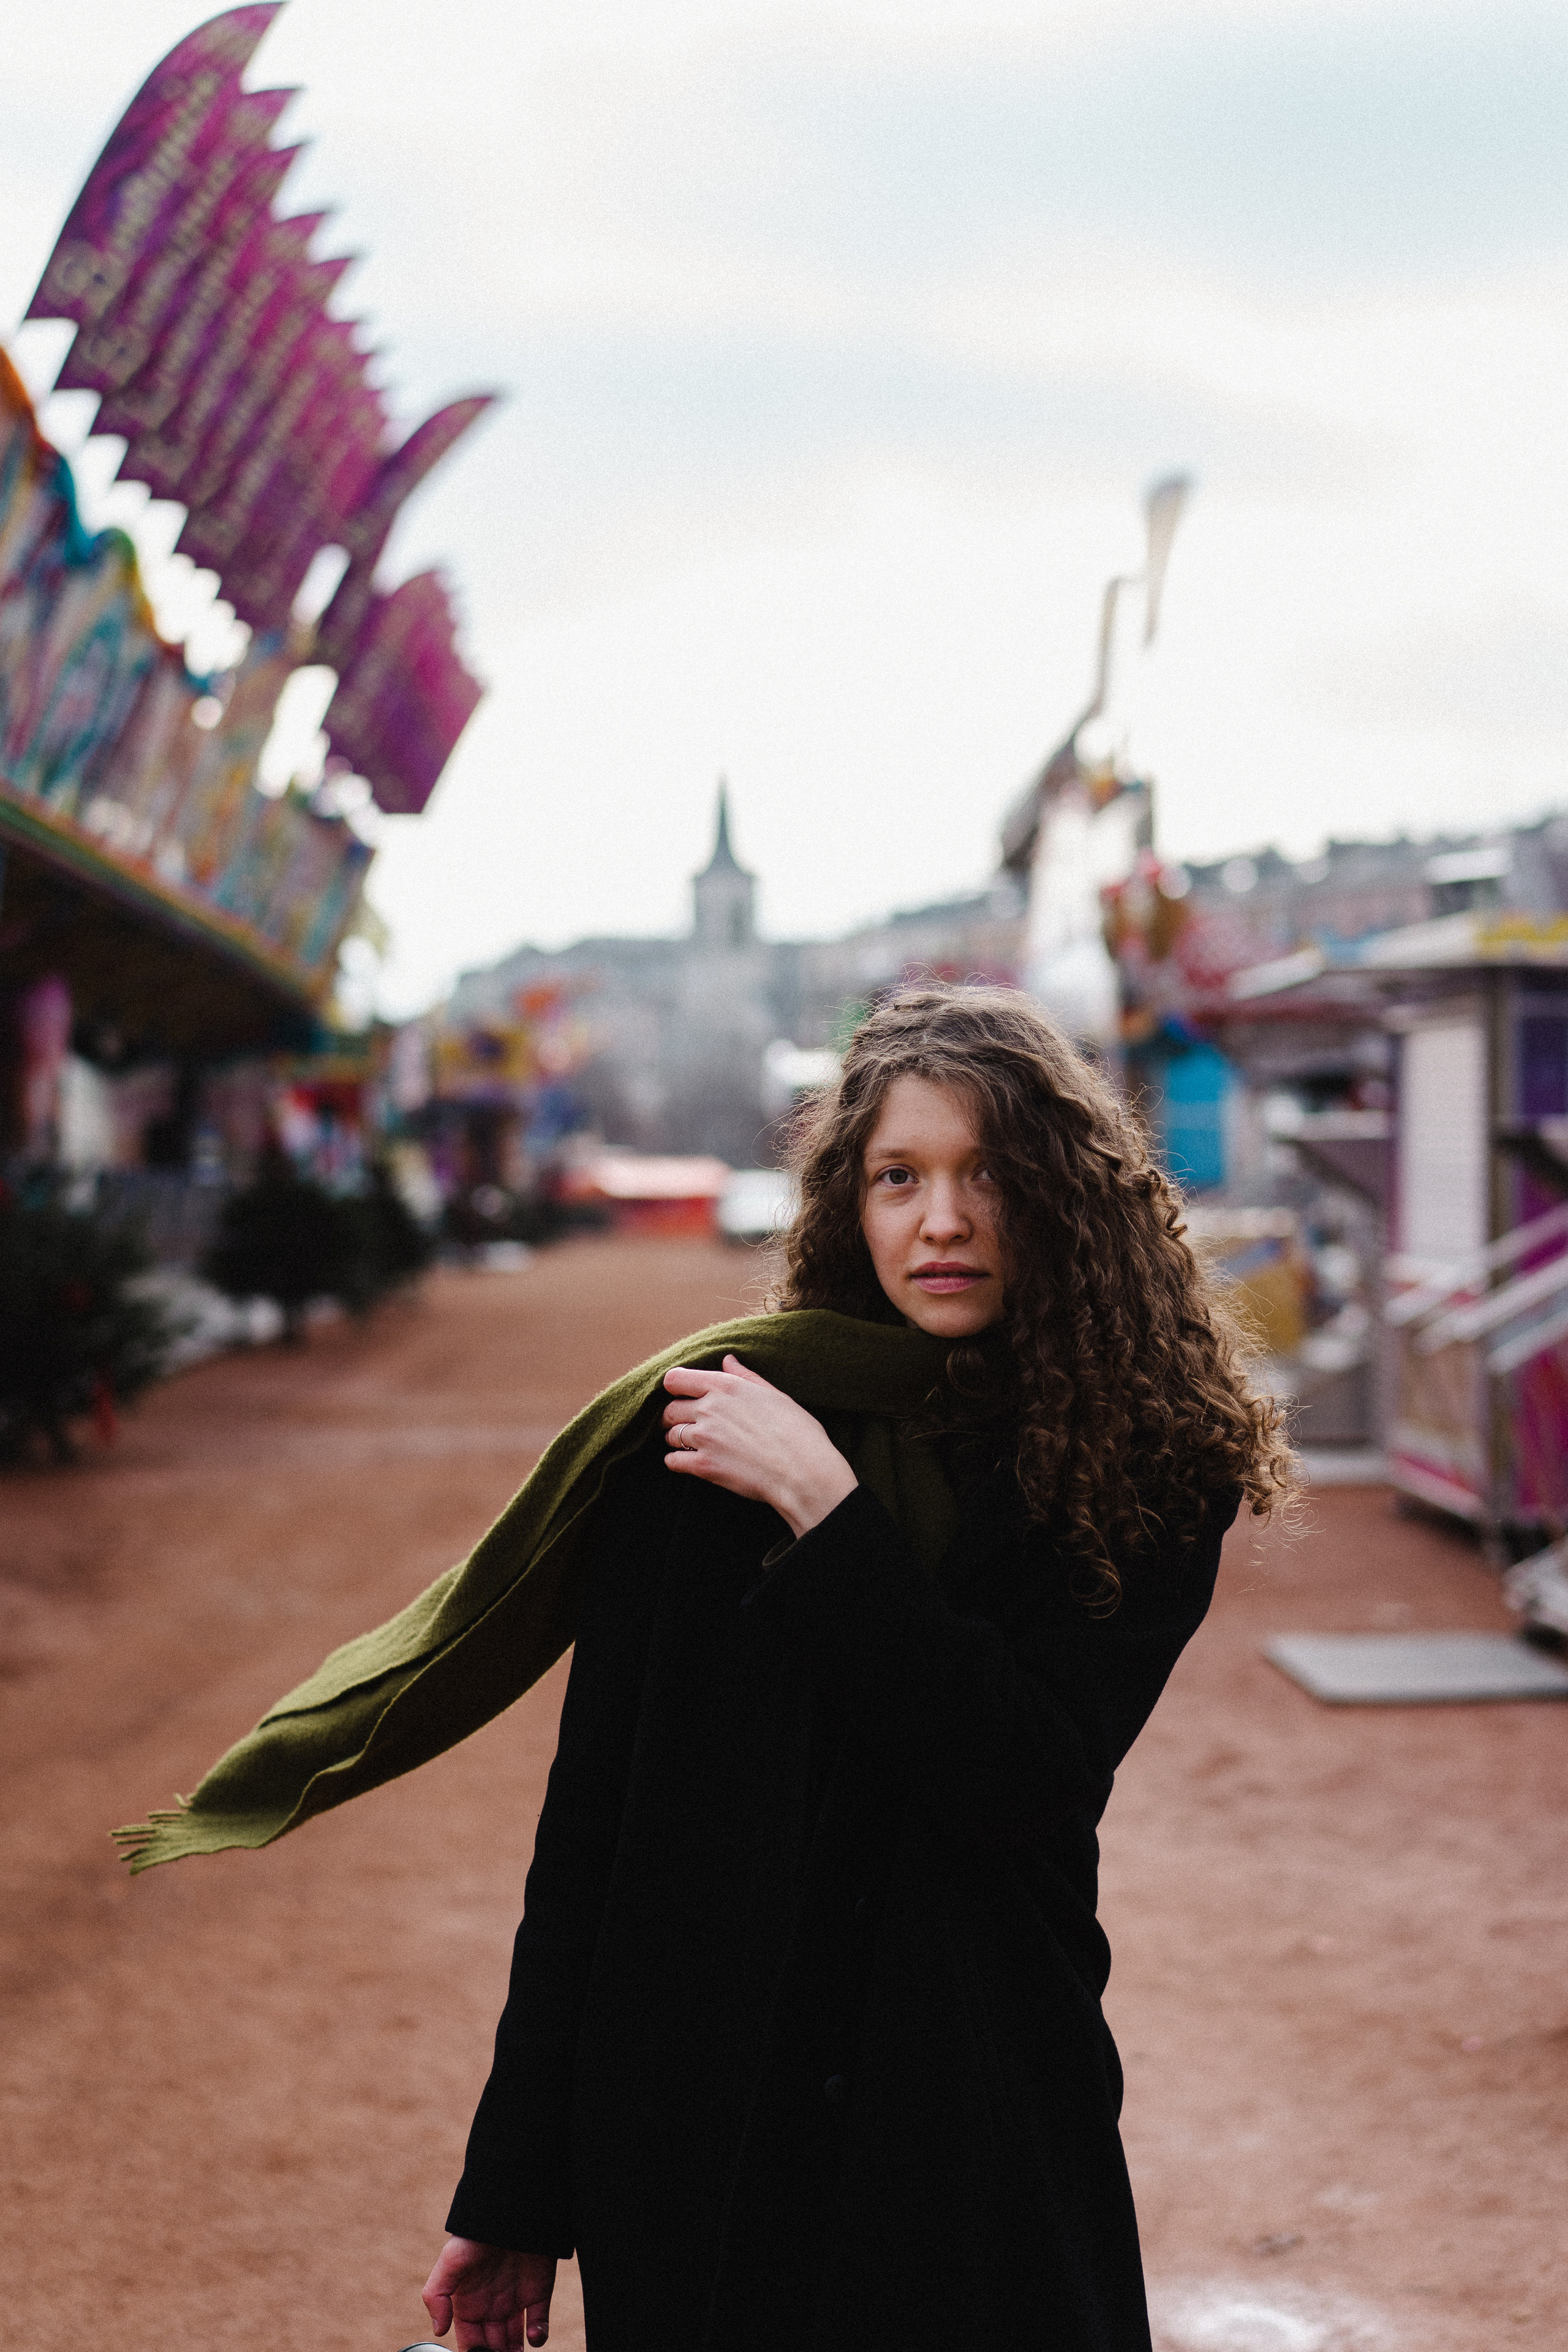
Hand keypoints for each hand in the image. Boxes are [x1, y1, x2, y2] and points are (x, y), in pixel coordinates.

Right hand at [422, 2235, 556, 2349]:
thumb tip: (439, 2330)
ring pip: (516, 2341)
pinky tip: (533, 2335)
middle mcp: (492, 2307)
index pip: (471, 2342)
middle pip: (494, 2346)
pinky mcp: (538, 2293)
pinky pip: (540, 2324)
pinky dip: (539, 2336)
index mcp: (470, 2305)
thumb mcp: (450, 2262)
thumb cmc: (477, 2236)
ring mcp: (516, 2301)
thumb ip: (436, 2295)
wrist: (514, 2212)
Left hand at [662, 1355, 857, 1538]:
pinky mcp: (703, 1466)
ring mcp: (704, 1437)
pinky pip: (673, 1461)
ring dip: (677, 1440)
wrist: (802, 1470)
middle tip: (687, 1425)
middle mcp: (709, 1408)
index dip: (676, 1388)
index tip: (683, 1396)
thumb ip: (745, 1376)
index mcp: (725, 1386)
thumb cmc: (797, 1431)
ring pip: (670, 1436)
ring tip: (693, 1445)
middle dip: (676, 1417)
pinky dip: (677, 1462)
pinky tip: (690, 1463)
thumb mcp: (774, 1395)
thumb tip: (727, 1360)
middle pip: (669, 1410)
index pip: (676, 1379)